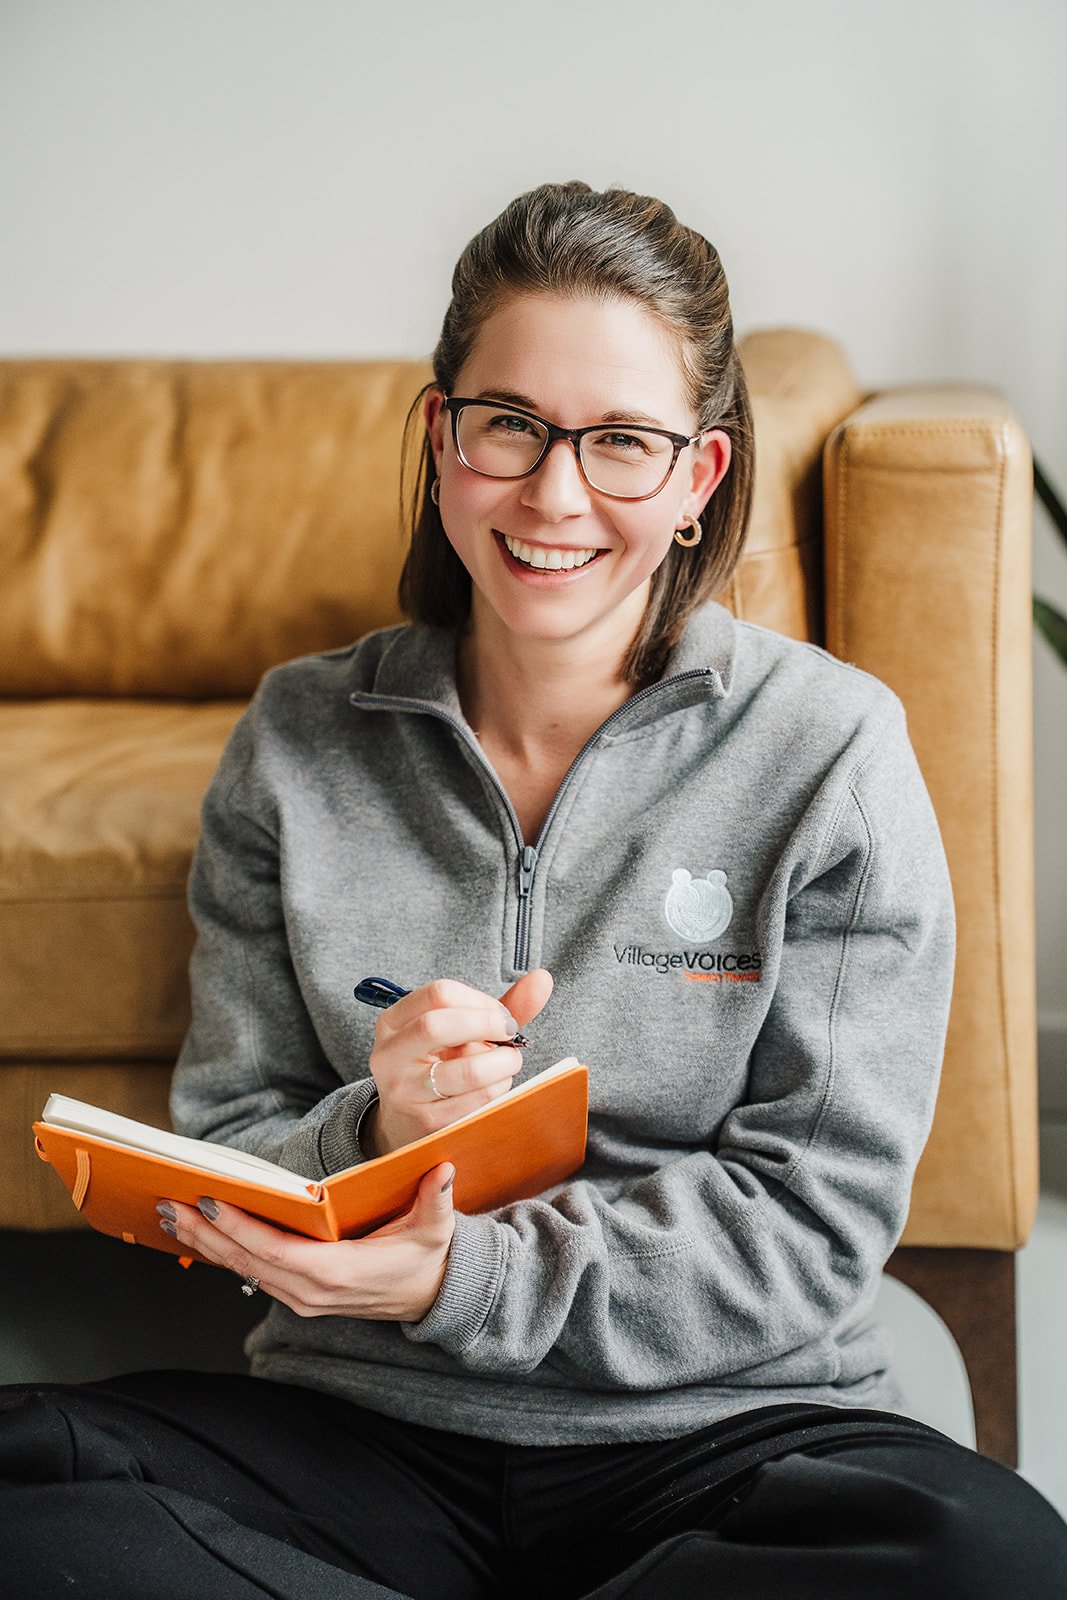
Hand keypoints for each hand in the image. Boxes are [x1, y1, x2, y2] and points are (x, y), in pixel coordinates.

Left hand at [159, 1163, 456, 1322]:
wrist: (431, 1298)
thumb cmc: (428, 1258)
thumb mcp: (435, 1230)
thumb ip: (436, 1202)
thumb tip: (442, 1171)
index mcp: (337, 1273)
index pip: (274, 1251)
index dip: (239, 1228)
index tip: (209, 1202)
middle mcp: (311, 1292)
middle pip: (246, 1262)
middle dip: (204, 1233)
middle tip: (169, 1204)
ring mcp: (301, 1298)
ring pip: (243, 1270)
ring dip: (206, 1244)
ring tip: (172, 1216)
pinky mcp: (298, 1296)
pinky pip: (252, 1273)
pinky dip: (223, 1253)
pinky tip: (201, 1236)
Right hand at [363, 969, 553, 1156]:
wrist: (407, 1121)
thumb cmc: (438, 1064)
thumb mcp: (455, 1031)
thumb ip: (497, 1006)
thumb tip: (542, 979)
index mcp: (393, 1022)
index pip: (439, 993)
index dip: (480, 1000)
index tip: (499, 1013)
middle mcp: (390, 1054)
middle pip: (438, 1025)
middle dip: (487, 1025)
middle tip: (509, 1033)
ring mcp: (405, 1091)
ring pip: (466, 1070)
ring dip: (501, 1062)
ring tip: (509, 1060)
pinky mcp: (426, 1122)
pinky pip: (476, 1102)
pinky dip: (498, 1088)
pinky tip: (497, 1083)